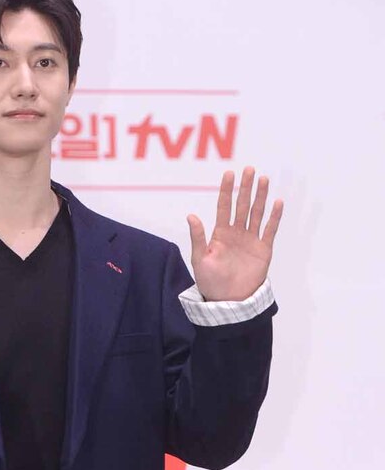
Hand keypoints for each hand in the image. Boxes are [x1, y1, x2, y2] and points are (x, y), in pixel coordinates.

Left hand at [186, 166, 282, 300]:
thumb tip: (191, 216)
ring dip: (260, 196)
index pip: (224, 207)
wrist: (229, 300)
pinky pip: (269, 230)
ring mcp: (250, 240)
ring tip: (263, 179)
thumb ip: (197, 237)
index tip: (229, 174)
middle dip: (246, 187)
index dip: (227, 190)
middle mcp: (236, 233)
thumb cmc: (210, 281)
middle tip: (249, 169)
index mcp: (220, 233)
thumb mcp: (200, 259)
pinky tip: (277, 202)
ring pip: (256, 213)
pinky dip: (274, 217)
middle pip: (242, 205)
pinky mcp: (263, 249)